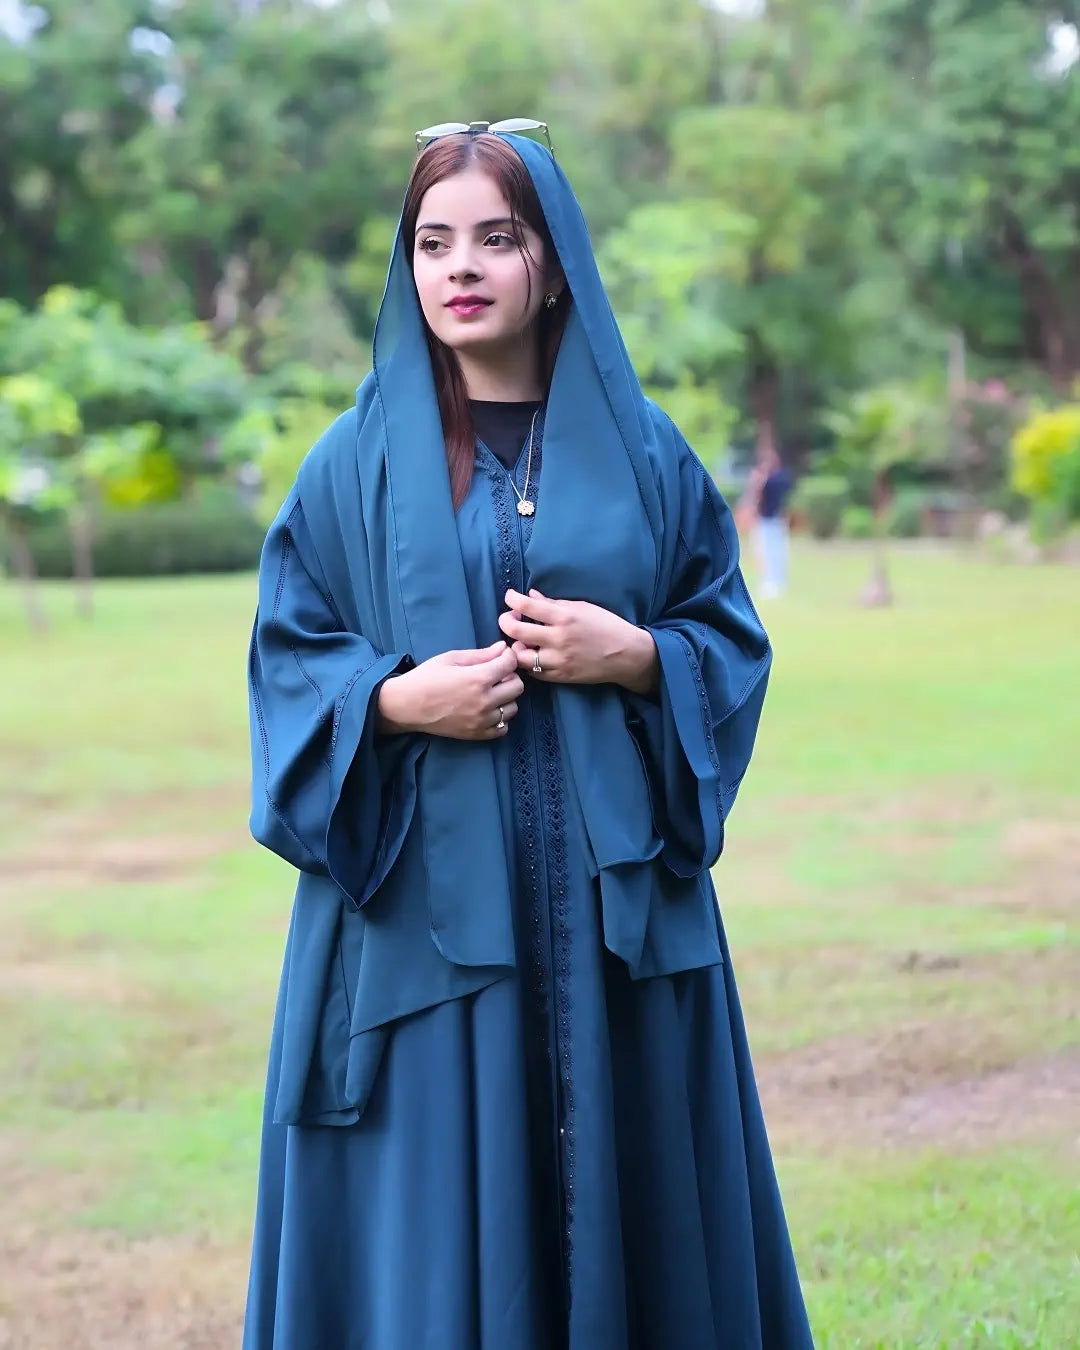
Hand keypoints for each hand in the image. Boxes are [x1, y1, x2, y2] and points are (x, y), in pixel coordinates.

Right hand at [377, 642, 523, 739]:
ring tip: (491, 693)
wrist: (406, 706)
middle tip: (496, 675)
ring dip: (506, 698)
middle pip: (518, 686)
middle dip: (510, 676)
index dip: (508, 656)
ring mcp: (482, 720)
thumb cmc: (426, 677)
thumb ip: (481, 654)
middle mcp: (485, 701)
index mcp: (479, 678)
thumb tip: (502, 648)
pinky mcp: (477, 734)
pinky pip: (503, 728)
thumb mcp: (451, 658)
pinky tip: (488, 710)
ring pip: (513, 708)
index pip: (511, 664)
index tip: (500, 656)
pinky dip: (500, 719)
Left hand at [498, 589, 658, 694]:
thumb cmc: (606, 626)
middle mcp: (558, 639)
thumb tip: (531, 596)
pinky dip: (528, 662)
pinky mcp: (560, 676)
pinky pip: (533, 672)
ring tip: (522, 640)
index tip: (510, 597)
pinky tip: (532, 654)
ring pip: (520, 656)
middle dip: (506, 621)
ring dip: (515, 646)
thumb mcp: (582, 607)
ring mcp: (558, 660)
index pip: (527, 605)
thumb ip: (553, 604)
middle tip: (510, 618)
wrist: (626, 655)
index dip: (512, 599)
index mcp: (564, 617)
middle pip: (515, 631)